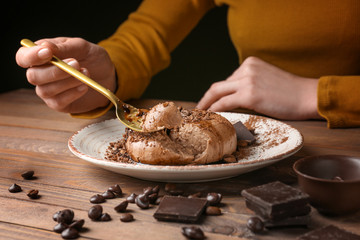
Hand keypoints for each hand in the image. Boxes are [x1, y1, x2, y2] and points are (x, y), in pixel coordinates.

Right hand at [16, 37, 115, 113]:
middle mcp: (40, 74)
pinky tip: (84, 86)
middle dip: (55, 71)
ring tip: (85, 73)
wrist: (108, 75)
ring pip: (46, 90)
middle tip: (76, 63)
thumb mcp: (82, 47)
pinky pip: (58, 102)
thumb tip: (45, 46)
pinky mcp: (59, 104)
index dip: (31, 56)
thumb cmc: (91, 58)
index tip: (48, 53)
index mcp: (41, 56)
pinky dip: (72, 93)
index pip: (23, 57)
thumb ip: (64, 47)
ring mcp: (48, 90)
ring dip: (67, 82)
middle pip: (33, 76)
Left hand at [197, 56, 321, 119]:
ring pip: (218, 93)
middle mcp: (246, 68)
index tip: (210, 103)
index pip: (228, 81)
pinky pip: (224, 103)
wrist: (308, 96)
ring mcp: (247, 80)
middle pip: (218, 85)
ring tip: (201, 116)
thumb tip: (235, 97)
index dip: (217, 94)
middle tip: (198, 110)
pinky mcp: (250, 94)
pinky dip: (214, 110)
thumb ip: (251, 83)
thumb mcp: (267, 80)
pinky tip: (210, 117)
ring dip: (207, 106)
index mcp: (250, 63)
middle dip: (206, 99)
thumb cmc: (291, 92)